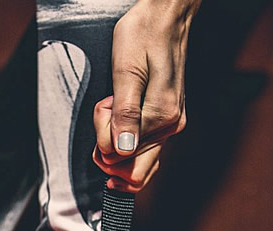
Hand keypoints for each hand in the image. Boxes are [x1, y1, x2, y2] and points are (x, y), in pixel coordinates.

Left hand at [94, 0, 199, 192]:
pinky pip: (143, 150)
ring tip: (115, 107)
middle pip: (131, 170)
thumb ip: (123, 114)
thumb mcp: (125, 71)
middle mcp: (170, 126)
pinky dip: (126, 139)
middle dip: (108, 145)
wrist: (165, 17)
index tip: (105, 105)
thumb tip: (122, 150)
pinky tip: (121, 119)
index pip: (120, 156)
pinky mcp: (166, 121)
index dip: (102, 135)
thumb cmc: (143, 35)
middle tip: (107, 110)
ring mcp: (170, 125)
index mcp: (162, 117)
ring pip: (136, 162)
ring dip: (116, 140)